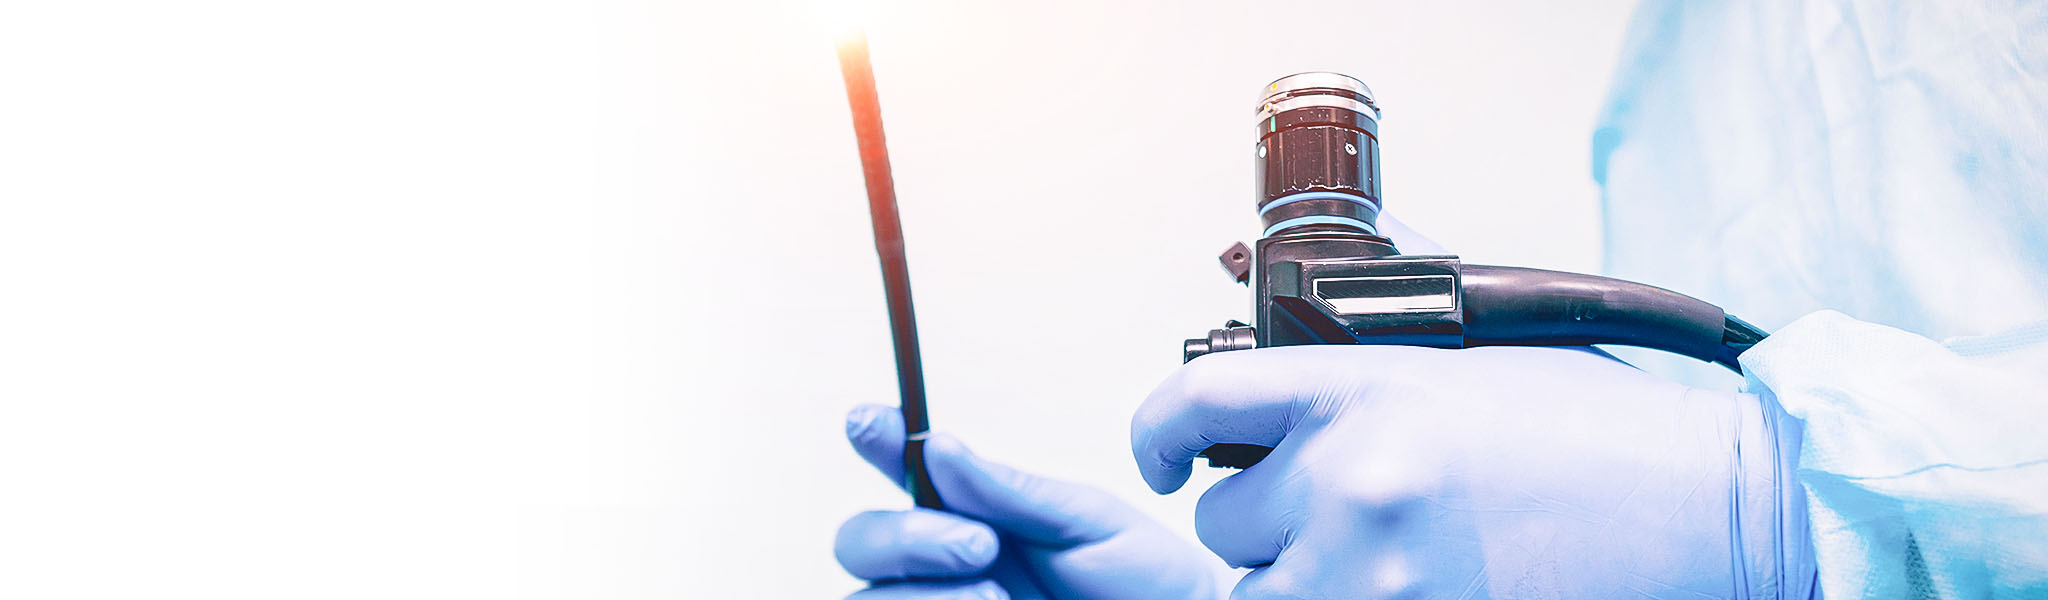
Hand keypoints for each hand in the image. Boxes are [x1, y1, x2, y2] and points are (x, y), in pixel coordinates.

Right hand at [836, 405, 1222, 599]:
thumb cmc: (1146, 581)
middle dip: (903, 537)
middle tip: (981, 545)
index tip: (871, 423)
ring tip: (996, 597)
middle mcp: (947, 564)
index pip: (902, 470)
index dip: (874, 440)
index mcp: (975, 513)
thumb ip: (1009, 490)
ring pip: (866, 598)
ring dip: (921, 593)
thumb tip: (936, 449)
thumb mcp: (1086, 521)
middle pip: (860, 541)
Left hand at [1129, 345, 1814, 598]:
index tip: (1156, 453)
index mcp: (1363, 389)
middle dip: (1262, 518)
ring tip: (1368, 553)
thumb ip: (1377, 294)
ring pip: (1255, 591)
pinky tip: (1390, 583)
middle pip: (1220, 518)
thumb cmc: (1602, 426)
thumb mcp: (1480, 335)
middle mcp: (1355, 482)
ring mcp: (1376, 574)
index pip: (1195, 404)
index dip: (1152, 432)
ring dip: (1292, 578)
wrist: (1708, 507)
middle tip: (1331, 510)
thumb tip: (1289, 255)